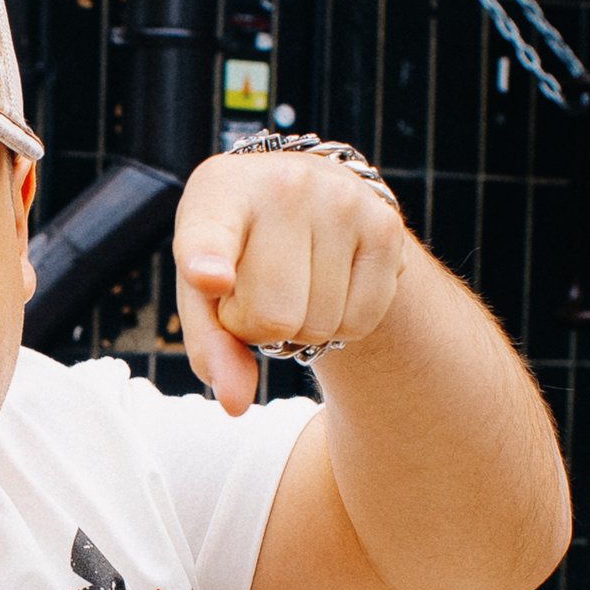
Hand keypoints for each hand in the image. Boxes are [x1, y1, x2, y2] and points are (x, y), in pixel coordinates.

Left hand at [173, 151, 410, 414]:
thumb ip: (209, 344)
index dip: (206, 261)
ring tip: (293, 283)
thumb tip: (235, 404)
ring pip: (318, 326)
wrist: (302, 194)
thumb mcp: (204, 290)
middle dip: (258, 327)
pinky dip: (340, 324)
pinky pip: (360, 322)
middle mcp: (282, 185)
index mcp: (218, 193)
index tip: (208, 278)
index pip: (208, 237)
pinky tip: (327, 285)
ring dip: (301, 326)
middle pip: (270, 318)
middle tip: (258, 291)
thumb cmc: (237, 252)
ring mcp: (340, 201)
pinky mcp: (385, 225)